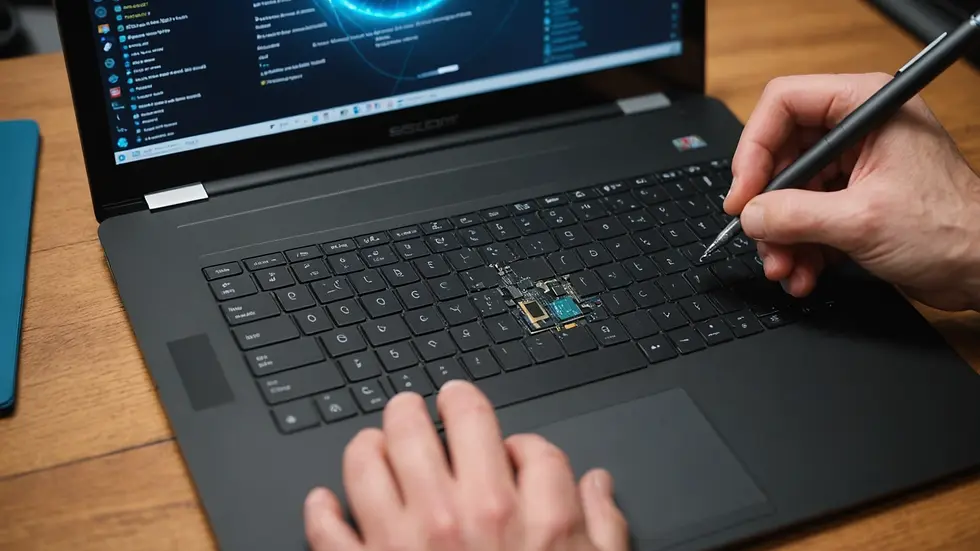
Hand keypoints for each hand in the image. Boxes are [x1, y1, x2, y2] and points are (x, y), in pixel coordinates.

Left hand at [304, 380, 629, 550]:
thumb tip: (597, 484)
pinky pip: (327, 526)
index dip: (522, 442)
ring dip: (372, 440)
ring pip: (372, 456)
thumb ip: (603, 528)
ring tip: (378, 440)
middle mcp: (463, 516)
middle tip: (429, 404)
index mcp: (529, 518)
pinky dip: (321, 509)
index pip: (527, 444)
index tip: (513, 452)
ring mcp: (405, 541)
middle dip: (437, 404)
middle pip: (442, 423)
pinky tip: (328, 502)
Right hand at [725, 73, 979, 310]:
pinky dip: (799, 247)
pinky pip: (807, 217)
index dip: (755, 148)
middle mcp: (859, 131)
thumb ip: (795, 216)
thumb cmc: (953, 230)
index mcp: (866, 108)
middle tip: (759, 237)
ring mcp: (856, 167)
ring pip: (791, 193)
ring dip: (781, 235)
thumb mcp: (860, 221)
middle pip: (782, 154)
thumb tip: (750, 214)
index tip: (744, 193)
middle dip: (768, 205)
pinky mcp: (854, 200)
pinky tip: (803, 273)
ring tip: (783, 266)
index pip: (784, 104)